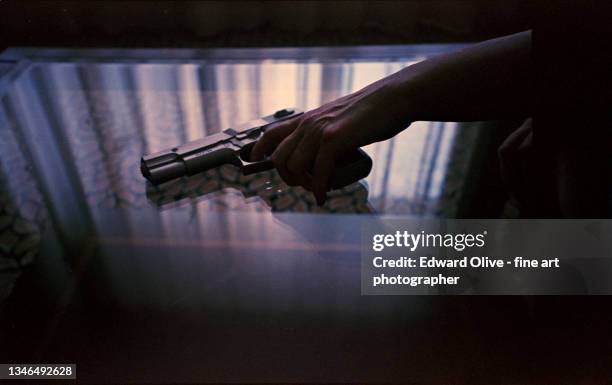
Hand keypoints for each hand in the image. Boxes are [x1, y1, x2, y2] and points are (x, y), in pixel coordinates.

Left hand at [251, 76, 412, 203]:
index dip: (260, 149)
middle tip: (306, 185)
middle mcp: (308, 123)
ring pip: (294, 167)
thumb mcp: (340, 118)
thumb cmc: (371, 112)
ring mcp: (320, 131)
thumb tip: (324, 152)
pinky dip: (317, 189)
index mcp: (308, 118)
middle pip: (280, 158)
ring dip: (303, 185)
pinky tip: (322, 197)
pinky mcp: (335, 139)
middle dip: (288, 178)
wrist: (393, 99)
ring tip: (318, 189)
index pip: (272, 133)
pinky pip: (317, 172)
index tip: (255, 161)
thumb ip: (327, 132)